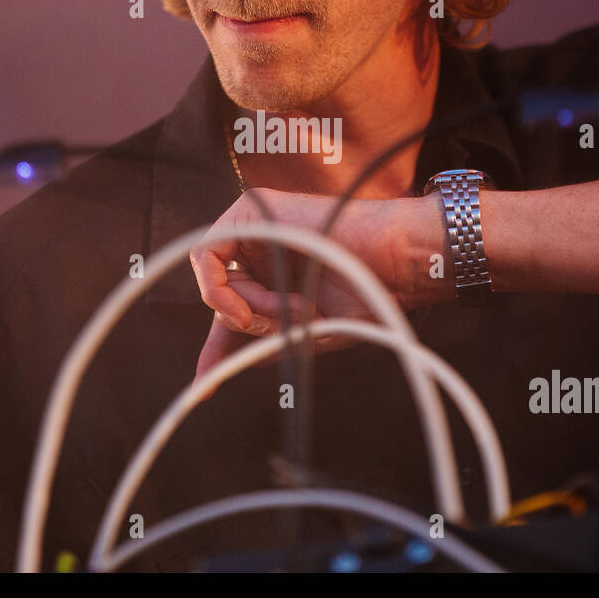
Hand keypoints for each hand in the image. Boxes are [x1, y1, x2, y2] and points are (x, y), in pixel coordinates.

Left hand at [187, 187, 446, 381]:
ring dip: (250, 307)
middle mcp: (262, 251)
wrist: (392, 265)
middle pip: (222, 298)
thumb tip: (219, 365)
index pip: (232, 313)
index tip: (206, 387)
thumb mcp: (306, 332)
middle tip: (291, 323)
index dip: (217, 350)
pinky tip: (247, 304)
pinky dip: (219, 289)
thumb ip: (263, 340)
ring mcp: (256, 229)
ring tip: (294, 307)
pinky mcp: (252, 210)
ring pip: (216, 280)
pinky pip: (206, 254)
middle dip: (250, 324)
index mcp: (276, 276)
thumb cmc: (364, 295)